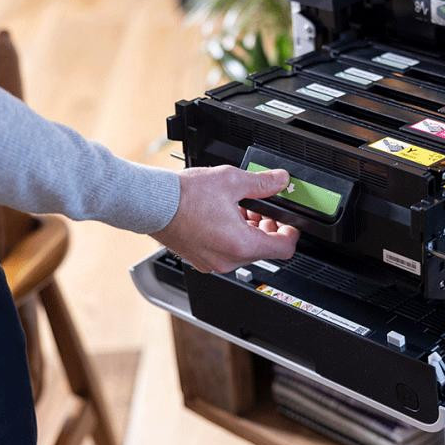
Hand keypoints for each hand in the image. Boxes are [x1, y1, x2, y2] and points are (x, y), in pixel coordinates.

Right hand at [152, 165, 299, 272]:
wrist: (152, 203)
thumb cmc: (184, 196)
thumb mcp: (232, 180)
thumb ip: (262, 183)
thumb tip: (280, 180)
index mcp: (241, 244)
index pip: (284, 249)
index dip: (291, 234)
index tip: (290, 223)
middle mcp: (228, 260)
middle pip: (264, 250)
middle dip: (268, 227)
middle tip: (262, 208)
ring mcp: (212, 263)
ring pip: (245, 251)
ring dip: (250, 231)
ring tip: (241, 208)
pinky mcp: (200, 260)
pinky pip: (227, 252)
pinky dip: (232, 236)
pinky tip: (225, 216)